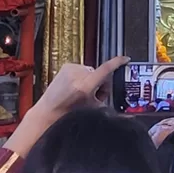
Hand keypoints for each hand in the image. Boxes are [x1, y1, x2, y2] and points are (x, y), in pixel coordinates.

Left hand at [6, 56, 127, 156]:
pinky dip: (81, 76)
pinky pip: (81, 69)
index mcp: (85, 86)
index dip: (118, 63)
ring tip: (81, 93)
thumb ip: (104, 97)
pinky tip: (74, 87)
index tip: (125, 59)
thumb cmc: (68, 113)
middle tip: (93, 96)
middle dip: (100, 83)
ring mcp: (70, 69)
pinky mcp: (66, 66)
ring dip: (90, 80)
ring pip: (90, 71)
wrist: (48, 112)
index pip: (106, 69)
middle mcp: (77, 75)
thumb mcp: (92, 108)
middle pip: (99, 73)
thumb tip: (112, 88)